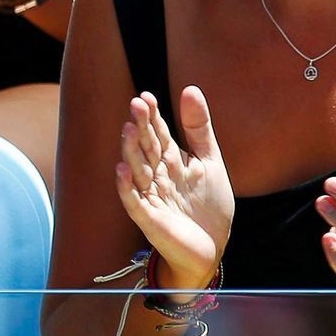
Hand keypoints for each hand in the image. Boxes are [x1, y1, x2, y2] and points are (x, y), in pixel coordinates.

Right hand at [116, 87, 232, 289]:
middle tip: (137, 104)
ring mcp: (152, 196)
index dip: (152, 117)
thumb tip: (189, 88)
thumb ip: (198, 128)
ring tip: (129, 129)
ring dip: (131, 151)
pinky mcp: (150, 219)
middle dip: (141, 127)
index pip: (158, 134)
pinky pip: (134, 202)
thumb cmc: (209, 206)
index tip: (146, 96)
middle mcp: (157, 176)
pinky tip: (122, 170)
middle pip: (146, 148)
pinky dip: (127, 187)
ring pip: (137, 170)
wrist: (213, 247)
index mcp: (171, 161)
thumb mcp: (209, 161)